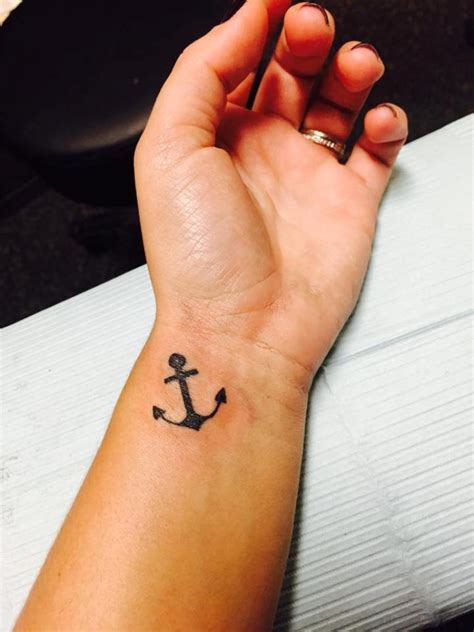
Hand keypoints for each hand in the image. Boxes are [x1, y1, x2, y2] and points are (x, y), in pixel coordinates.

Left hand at [135, 0, 407, 384]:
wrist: (243, 332)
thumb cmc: (199, 258)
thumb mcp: (168, 148)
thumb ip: (201, 72)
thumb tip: (244, 20)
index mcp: (213, 138)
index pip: (239, 62)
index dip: (258, 22)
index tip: (278, 0)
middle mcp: (261, 154)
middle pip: (291, 72)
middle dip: (305, 38)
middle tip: (311, 30)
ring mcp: (307, 178)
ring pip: (337, 103)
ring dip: (349, 70)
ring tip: (352, 65)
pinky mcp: (349, 204)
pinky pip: (376, 150)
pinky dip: (385, 123)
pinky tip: (377, 120)